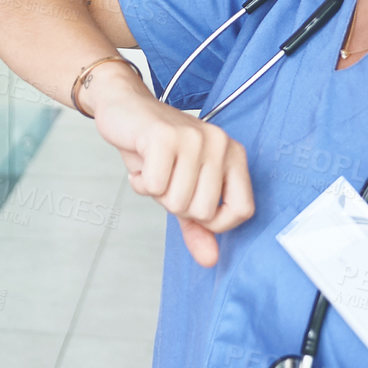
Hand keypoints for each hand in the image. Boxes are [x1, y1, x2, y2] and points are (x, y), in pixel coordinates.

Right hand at [83, 70, 253, 266]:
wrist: (125, 107)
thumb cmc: (157, 150)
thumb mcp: (183, 188)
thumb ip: (199, 225)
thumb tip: (211, 260)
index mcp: (234, 154)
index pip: (243, 210)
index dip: (216, 222)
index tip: (195, 211)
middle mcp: (220, 143)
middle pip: (204, 210)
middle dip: (175, 204)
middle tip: (166, 177)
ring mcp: (194, 137)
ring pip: (177, 201)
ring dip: (156, 192)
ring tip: (153, 167)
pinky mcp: (165, 136)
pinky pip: (154, 186)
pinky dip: (140, 182)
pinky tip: (141, 162)